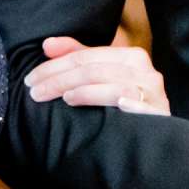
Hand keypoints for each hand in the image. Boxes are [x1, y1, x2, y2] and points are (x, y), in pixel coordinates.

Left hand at [26, 36, 168, 113]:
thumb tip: (47, 45)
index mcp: (132, 57)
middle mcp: (145, 71)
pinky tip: (102, 105)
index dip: (54, 66)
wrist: (156, 143)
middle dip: (60, 79)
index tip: (31, 79)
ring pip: (112, 84)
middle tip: (35, 92)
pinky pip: (134, 103)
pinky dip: (118, 101)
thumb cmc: (126, 105)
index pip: (85, 56)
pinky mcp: (157, 114)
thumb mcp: (103, 78)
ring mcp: (152, 93)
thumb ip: (78, 59)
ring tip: (61, 98)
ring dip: (82, 90)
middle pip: (94, 69)